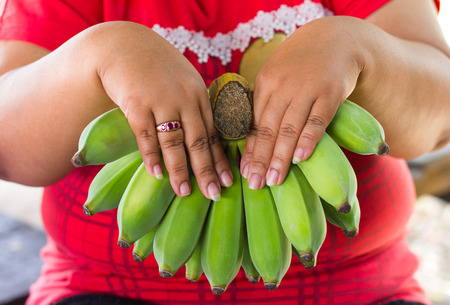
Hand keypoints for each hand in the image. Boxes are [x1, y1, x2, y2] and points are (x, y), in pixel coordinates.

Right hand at [95, 22, 231, 199]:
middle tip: (214, 194)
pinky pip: (146, 136)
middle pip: (198, 141)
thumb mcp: (184, 81)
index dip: (220, 159)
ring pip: (173, 142)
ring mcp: (161, 101)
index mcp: (199, 95)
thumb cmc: (157, 68)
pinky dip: (151, 156)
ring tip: (183, 192)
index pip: (213, 133)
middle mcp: (184, 99)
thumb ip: (194, 106)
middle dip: (206, 170)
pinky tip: (156, 174)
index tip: (228, 181)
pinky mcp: (136, 104)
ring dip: (179, 170)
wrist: (123, 46)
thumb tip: (204, 138)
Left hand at [240, 17, 363, 188]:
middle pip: (269, 129)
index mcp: (265, 84)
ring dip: (280, 157)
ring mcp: (307, 89)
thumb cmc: (301, 64)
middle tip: (254, 184)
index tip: (244, 172)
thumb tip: (252, 137)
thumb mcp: (277, 76)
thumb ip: (265, 102)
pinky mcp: (330, 92)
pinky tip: (299, 159)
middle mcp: (283, 87)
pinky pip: (317, 120)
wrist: (335, 40)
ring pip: (289, 128)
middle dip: (261, 159)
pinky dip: (308, 140)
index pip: (255, 123)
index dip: (250, 150)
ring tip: (273, 180)